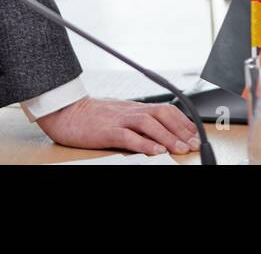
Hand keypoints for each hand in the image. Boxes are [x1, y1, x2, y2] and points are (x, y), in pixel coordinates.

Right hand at [35, 96, 200, 155]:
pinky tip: (154, 152)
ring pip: (149, 124)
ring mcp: (118, 119)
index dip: (183, 122)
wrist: (65, 111)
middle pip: (162, 114)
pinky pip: (128, 136)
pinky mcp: (106, 130)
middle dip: (180, 130)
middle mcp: (130, 111)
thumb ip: (137, 121)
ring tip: (179, 149)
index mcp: (134, 108)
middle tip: (193, 144)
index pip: (166, 110)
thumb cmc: (91, 116)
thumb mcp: (119, 114)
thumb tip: (159, 132)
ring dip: (167, 137)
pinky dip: (143, 144)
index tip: (195, 135)